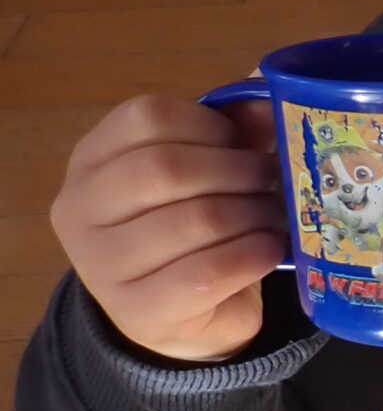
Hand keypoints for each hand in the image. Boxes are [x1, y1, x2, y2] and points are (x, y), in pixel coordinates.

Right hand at [51, 94, 285, 362]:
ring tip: (274, 216)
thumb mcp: (203, 172)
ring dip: (252, 214)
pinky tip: (269, 250)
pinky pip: (208, 272)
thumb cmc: (190, 228)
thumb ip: (230, 131)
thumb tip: (267, 95)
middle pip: (167, 168)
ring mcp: (101, 266)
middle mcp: (79, 209)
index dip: (209, 123)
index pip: (146, 116)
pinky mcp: (139, 312)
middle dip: (237, 171)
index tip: (242, 142)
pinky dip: (252, 254)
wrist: (178, 314)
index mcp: (91, 160)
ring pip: (193, 221)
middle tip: (274, 180)